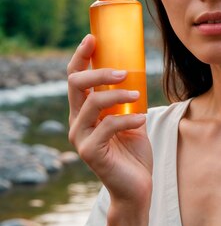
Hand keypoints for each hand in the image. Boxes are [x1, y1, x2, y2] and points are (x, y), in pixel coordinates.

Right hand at [67, 35, 152, 208]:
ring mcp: (81, 137)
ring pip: (91, 103)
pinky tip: (141, 118)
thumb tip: (139, 73)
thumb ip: (128, 101)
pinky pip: (107, 126)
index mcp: (84, 111)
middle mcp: (77, 122)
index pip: (75, 78)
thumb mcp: (131, 119)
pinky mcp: (90, 152)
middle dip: (98, 72)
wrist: (136, 187)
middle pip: (76, 85)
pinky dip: (127, 118)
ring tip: (137, 94)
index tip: (92, 37)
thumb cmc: (133, 152)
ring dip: (117, 94)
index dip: (80, 56)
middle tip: (123, 71)